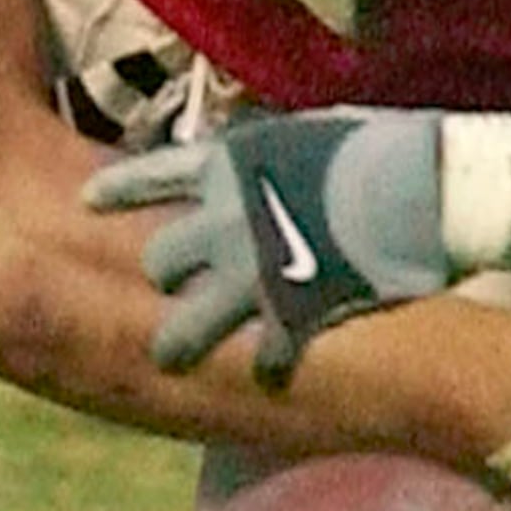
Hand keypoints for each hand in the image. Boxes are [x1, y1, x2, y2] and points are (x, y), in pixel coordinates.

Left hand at [84, 102, 451, 385]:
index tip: (86, 201)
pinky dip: (266, 368)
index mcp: (229, 163)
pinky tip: (266, 379)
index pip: (151, 175)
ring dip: (176, 340)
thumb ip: (270, 152)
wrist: (425, 188)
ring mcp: (253, 273)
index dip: (116, 190)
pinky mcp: (291, 317)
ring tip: (164, 357)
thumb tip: (260, 155)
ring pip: (186, 323)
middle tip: (167, 285)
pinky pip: (261, 357)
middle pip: (162, 258)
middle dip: (165, 272)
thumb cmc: (380, 149)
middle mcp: (225, 219)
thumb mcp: (310, 132)